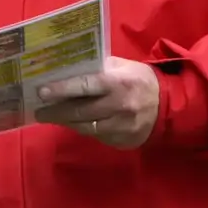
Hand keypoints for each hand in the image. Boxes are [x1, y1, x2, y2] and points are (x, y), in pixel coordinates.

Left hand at [34, 56, 160, 148]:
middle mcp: (118, 106)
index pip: (85, 86)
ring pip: (85, 127)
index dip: (62, 89)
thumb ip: (98, 67)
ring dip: (65, 122)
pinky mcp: (122, 141)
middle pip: (80, 111)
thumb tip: (68, 68)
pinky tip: (73, 123)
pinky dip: (82, 128)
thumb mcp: (123, 66)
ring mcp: (120, 127)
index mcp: (117, 83)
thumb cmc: (140, 80)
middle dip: (56, 111)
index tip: (42, 92)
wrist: (168, 106)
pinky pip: (96, 136)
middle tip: (38, 110)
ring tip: (50, 116)